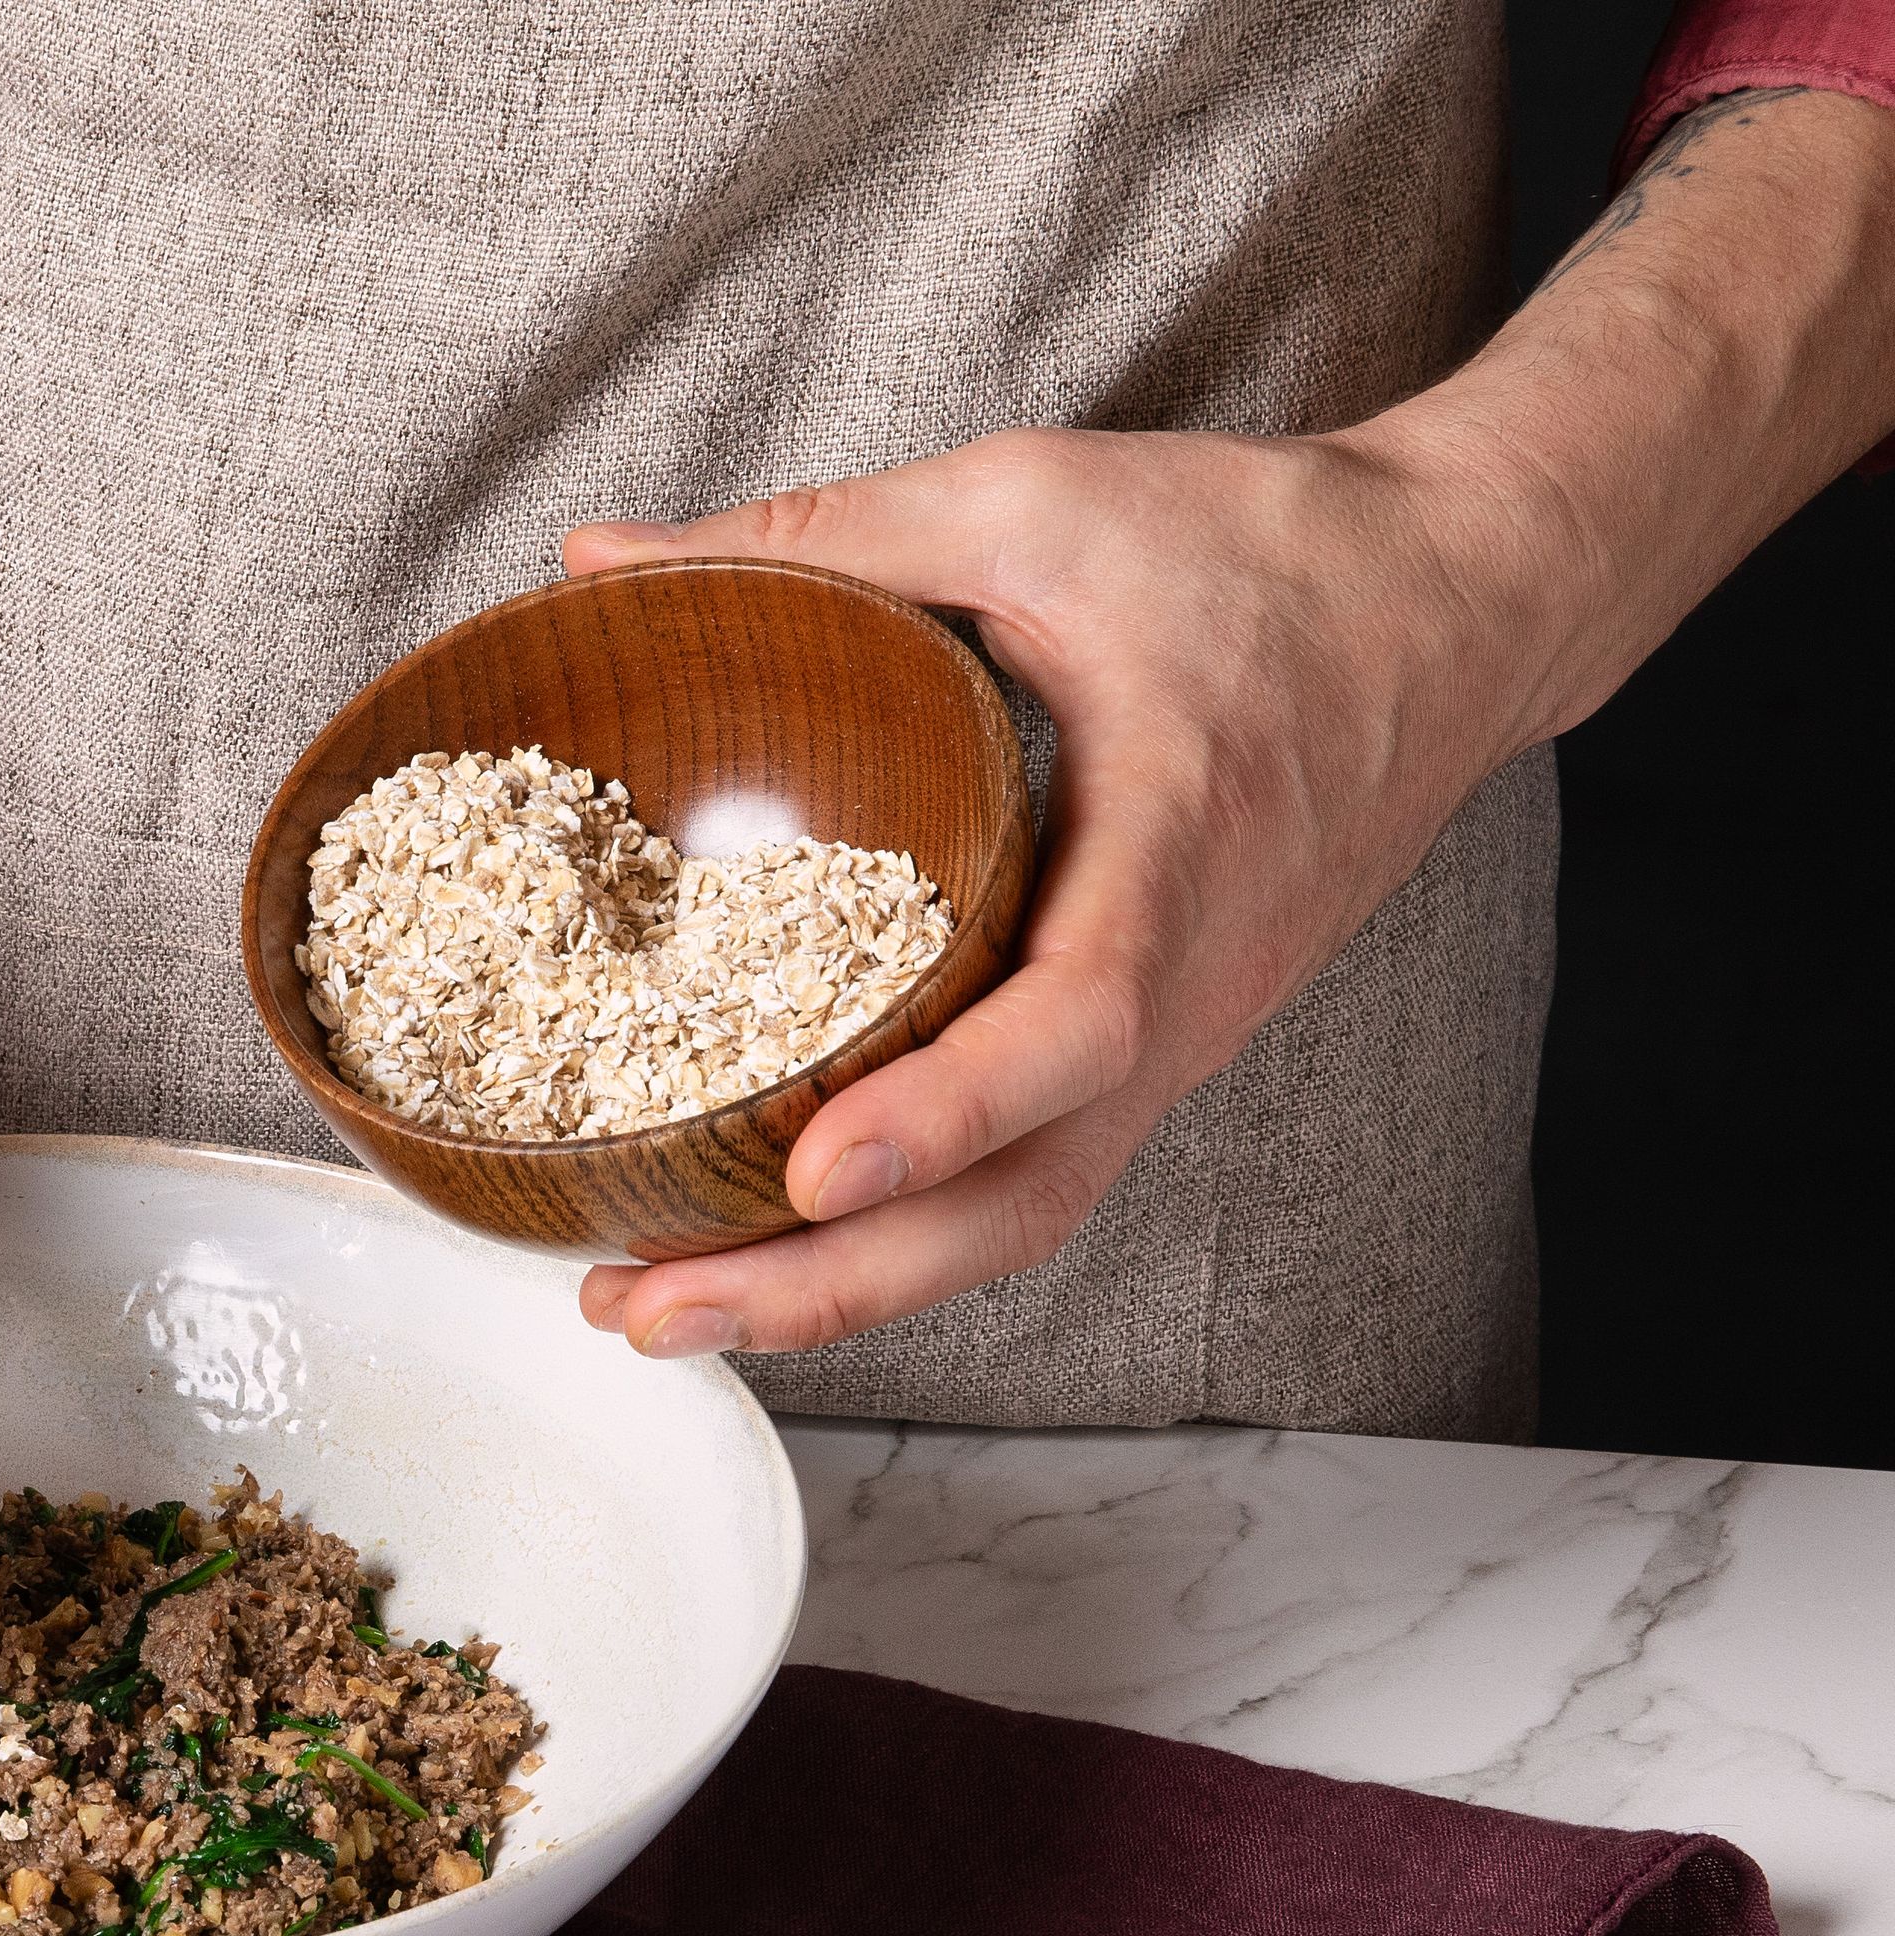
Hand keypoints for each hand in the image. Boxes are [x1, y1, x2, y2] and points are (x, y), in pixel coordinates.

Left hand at [560, 81, 1894, 1365]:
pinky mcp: (1144, 1054)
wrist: (1464, 603)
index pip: (1076, 1026)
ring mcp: (1171, 1044)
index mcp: (1175, 855)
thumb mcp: (1030, 503)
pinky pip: (1022, 1179)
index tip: (819, 1171)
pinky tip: (761, 1239)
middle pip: (1021, 1201)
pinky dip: (895, 1233)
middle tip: (653, 1308)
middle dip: (831, 1281)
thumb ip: (815, 539)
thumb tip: (594, 560)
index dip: (949, 1112)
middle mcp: (1183, 992)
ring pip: (1016, 1218)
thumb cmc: (1268, 551)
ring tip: (662, 1306)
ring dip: (841, 1287)